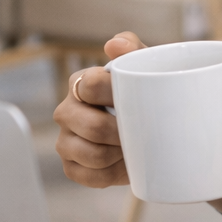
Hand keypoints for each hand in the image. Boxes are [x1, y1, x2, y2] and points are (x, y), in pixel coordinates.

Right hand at [53, 31, 145, 186]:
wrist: (155, 131)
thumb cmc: (146, 95)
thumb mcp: (146, 69)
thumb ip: (133, 50)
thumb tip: (114, 44)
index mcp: (81, 83)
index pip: (90, 86)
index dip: (115, 95)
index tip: (139, 102)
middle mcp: (67, 111)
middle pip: (92, 126)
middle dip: (122, 133)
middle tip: (143, 132)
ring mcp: (66, 140)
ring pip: (92, 155)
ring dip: (120, 155)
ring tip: (135, 148)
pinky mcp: (72, 167)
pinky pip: (90, 176)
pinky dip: (112, 174)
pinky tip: (124, 164)